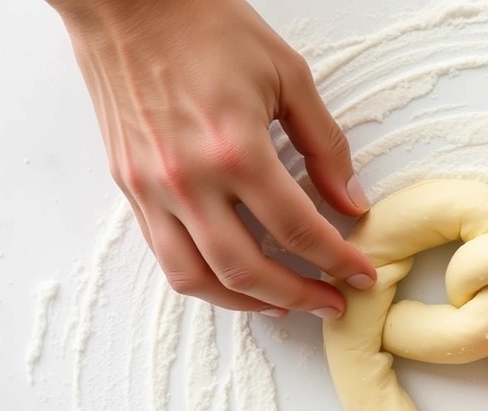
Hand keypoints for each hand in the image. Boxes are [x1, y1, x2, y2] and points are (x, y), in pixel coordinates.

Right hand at [50, 0, 375, 317]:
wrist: (127, 1)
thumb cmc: (204, 25)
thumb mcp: (288, 76)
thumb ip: (325, 145)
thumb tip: (350, 200)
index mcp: (234, 149)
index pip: (297, 230)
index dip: (336, 260)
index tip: (360, 274)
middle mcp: (187, 180)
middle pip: (247, 270)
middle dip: (299, 296)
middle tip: (331, 302)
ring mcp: (151, 188)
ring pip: (197, 278)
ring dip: (246, 302)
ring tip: (283, 302)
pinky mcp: (129, 187)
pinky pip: (165, 255)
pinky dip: (204, 278)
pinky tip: (234, 275)